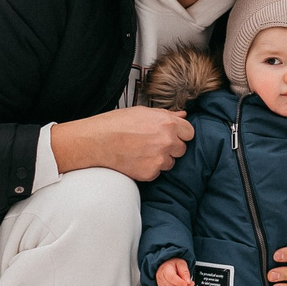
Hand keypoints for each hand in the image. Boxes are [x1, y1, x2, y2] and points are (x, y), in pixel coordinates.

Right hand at [50, 106, 193, 181]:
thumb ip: (166, 115)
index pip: (190, 132)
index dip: (180, 134)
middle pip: (181, 149)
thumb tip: (183, 114)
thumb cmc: (116, 123)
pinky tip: (136, 160)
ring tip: (141, 152)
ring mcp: (159, 158)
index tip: (172, 135)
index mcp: (167, 123)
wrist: (96, 141)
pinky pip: (157, 173)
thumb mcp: (142, 112)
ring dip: (160, 159)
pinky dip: (149, 169)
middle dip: (171, 147)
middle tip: (152, 144)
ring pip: (170, 163)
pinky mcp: (150, 173)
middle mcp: (167, 141)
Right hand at [154, 258, 194, 285]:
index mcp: (165, 270)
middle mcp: (161, 278)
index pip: (171, 278)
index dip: (180, 282)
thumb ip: (184, 271)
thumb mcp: (181, 263)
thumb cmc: (173, 264)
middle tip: (192, 284)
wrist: (166, 267)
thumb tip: (187, 281)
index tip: (188, 283)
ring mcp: (162, 285)